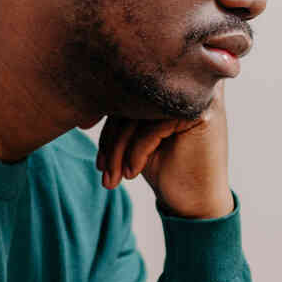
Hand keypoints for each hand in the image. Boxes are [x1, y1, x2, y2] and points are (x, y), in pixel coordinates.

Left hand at [94, 83, 231, 218]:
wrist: (196, 202)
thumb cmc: (166, 168)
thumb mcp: (137, 135)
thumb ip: (123, 111)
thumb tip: (83, 94)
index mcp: (172, 79)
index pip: (128, 87)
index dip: (104, 110)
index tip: (82, 127)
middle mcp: (187, 80)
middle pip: (133, 99)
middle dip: (111, 136)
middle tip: (101, 167)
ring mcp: (197, 95)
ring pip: (139, 114)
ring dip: (119, 149)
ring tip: (112, 177)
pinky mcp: (198, 114)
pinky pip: (151, 128)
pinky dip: (136, 153)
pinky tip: (132, 173)